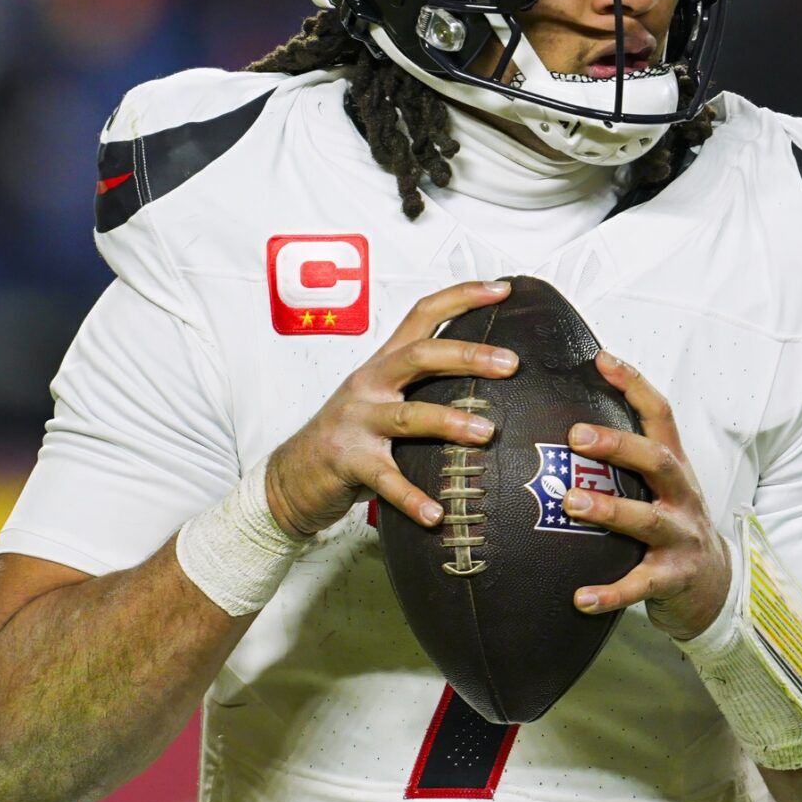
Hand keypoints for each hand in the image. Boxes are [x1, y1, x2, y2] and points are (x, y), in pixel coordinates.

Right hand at [265, 280, 518, 537]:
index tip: (502, 289)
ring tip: (485, 432)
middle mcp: (369, 384)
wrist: (291, 475)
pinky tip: (436, 513)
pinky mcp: (348, 462)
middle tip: (510, 363)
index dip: (461, 297)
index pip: (422, 315)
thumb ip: (422, 384)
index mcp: (383, 364)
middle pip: (419, 356)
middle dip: (467, 355)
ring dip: (449, 422)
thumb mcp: (381, 397)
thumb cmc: (348, 434)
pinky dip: (412, 497)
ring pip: (408, 416)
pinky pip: (386, 480)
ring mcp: (356, 422)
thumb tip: (488, 377)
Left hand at [564, 352, 729, 640]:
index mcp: (674, 466)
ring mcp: (681, 537)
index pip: (660, 414)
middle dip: (618, 445)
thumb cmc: (671, 523)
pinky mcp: (674, 578)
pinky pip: (640, 585)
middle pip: (657, 461)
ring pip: (648, 520)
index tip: (602, 359)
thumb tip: (564, 420)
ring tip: (572, 503)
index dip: (634, 384)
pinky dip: (610, 592)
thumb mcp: (658, 484)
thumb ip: (624, 457)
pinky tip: (579, 598)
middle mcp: (681, 496)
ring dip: (609, 510)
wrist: (714, 586)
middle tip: (575, 435)